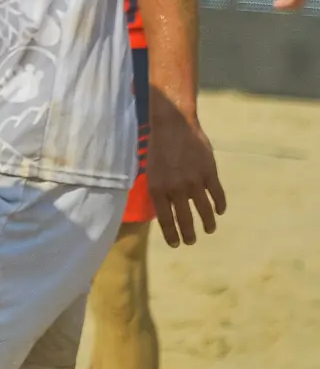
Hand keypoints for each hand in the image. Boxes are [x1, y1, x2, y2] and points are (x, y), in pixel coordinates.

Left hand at [146, 92, 225, 246]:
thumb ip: (157, 188)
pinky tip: (219, 211)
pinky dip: (219, 205)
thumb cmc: (157, 146)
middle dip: (188, 234)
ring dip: (207, 224)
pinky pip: (218, 196)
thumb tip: (161, 207)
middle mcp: (176, 189)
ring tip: (208, 230)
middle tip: (191, 242)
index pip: (165, 219)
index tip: (176, 244)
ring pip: (204, 211)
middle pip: (185, 219)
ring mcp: (195, 182)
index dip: (171, 234)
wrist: (173, 125)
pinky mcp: (209, 174)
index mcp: (157, 188)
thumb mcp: (150, 169)